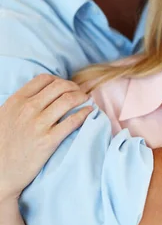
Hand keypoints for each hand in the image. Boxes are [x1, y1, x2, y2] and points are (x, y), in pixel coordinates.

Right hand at [0, 74, 92, 203]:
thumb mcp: (5, 116)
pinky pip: (73, 121)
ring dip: (82, 97)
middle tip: (80, 93)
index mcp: (17, 101)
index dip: (59, 80)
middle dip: (74, 87)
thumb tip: (41, 94)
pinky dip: (85, 113)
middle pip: (60, 86)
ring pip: (69, 100)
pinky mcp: (48, 141)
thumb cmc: (2, 145)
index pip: (44, 79)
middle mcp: (28, 109)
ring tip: (87, 100)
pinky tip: (88, 112)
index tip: (66, 87)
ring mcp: (38, 124)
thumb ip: (20, 103)